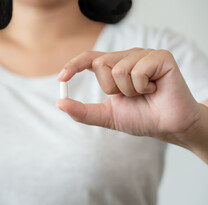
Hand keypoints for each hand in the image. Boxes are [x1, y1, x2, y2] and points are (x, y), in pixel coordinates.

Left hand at [56, 48, 201, 144]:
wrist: (167, 127)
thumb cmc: (140, 118)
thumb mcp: (106, 115)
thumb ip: (82, 111)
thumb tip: (59, 103)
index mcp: (114, 67)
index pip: (89, 58)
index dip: (74, 65)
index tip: (61, 79)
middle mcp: (127, 56)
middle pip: (100, 63)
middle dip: (111, 88)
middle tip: (129, 96)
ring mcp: (144, 55)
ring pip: (119, 69)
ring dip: (129, 90)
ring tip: (144, 94)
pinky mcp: (161, 57)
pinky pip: (138, 70)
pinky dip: (143, 87)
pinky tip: (155, 89)